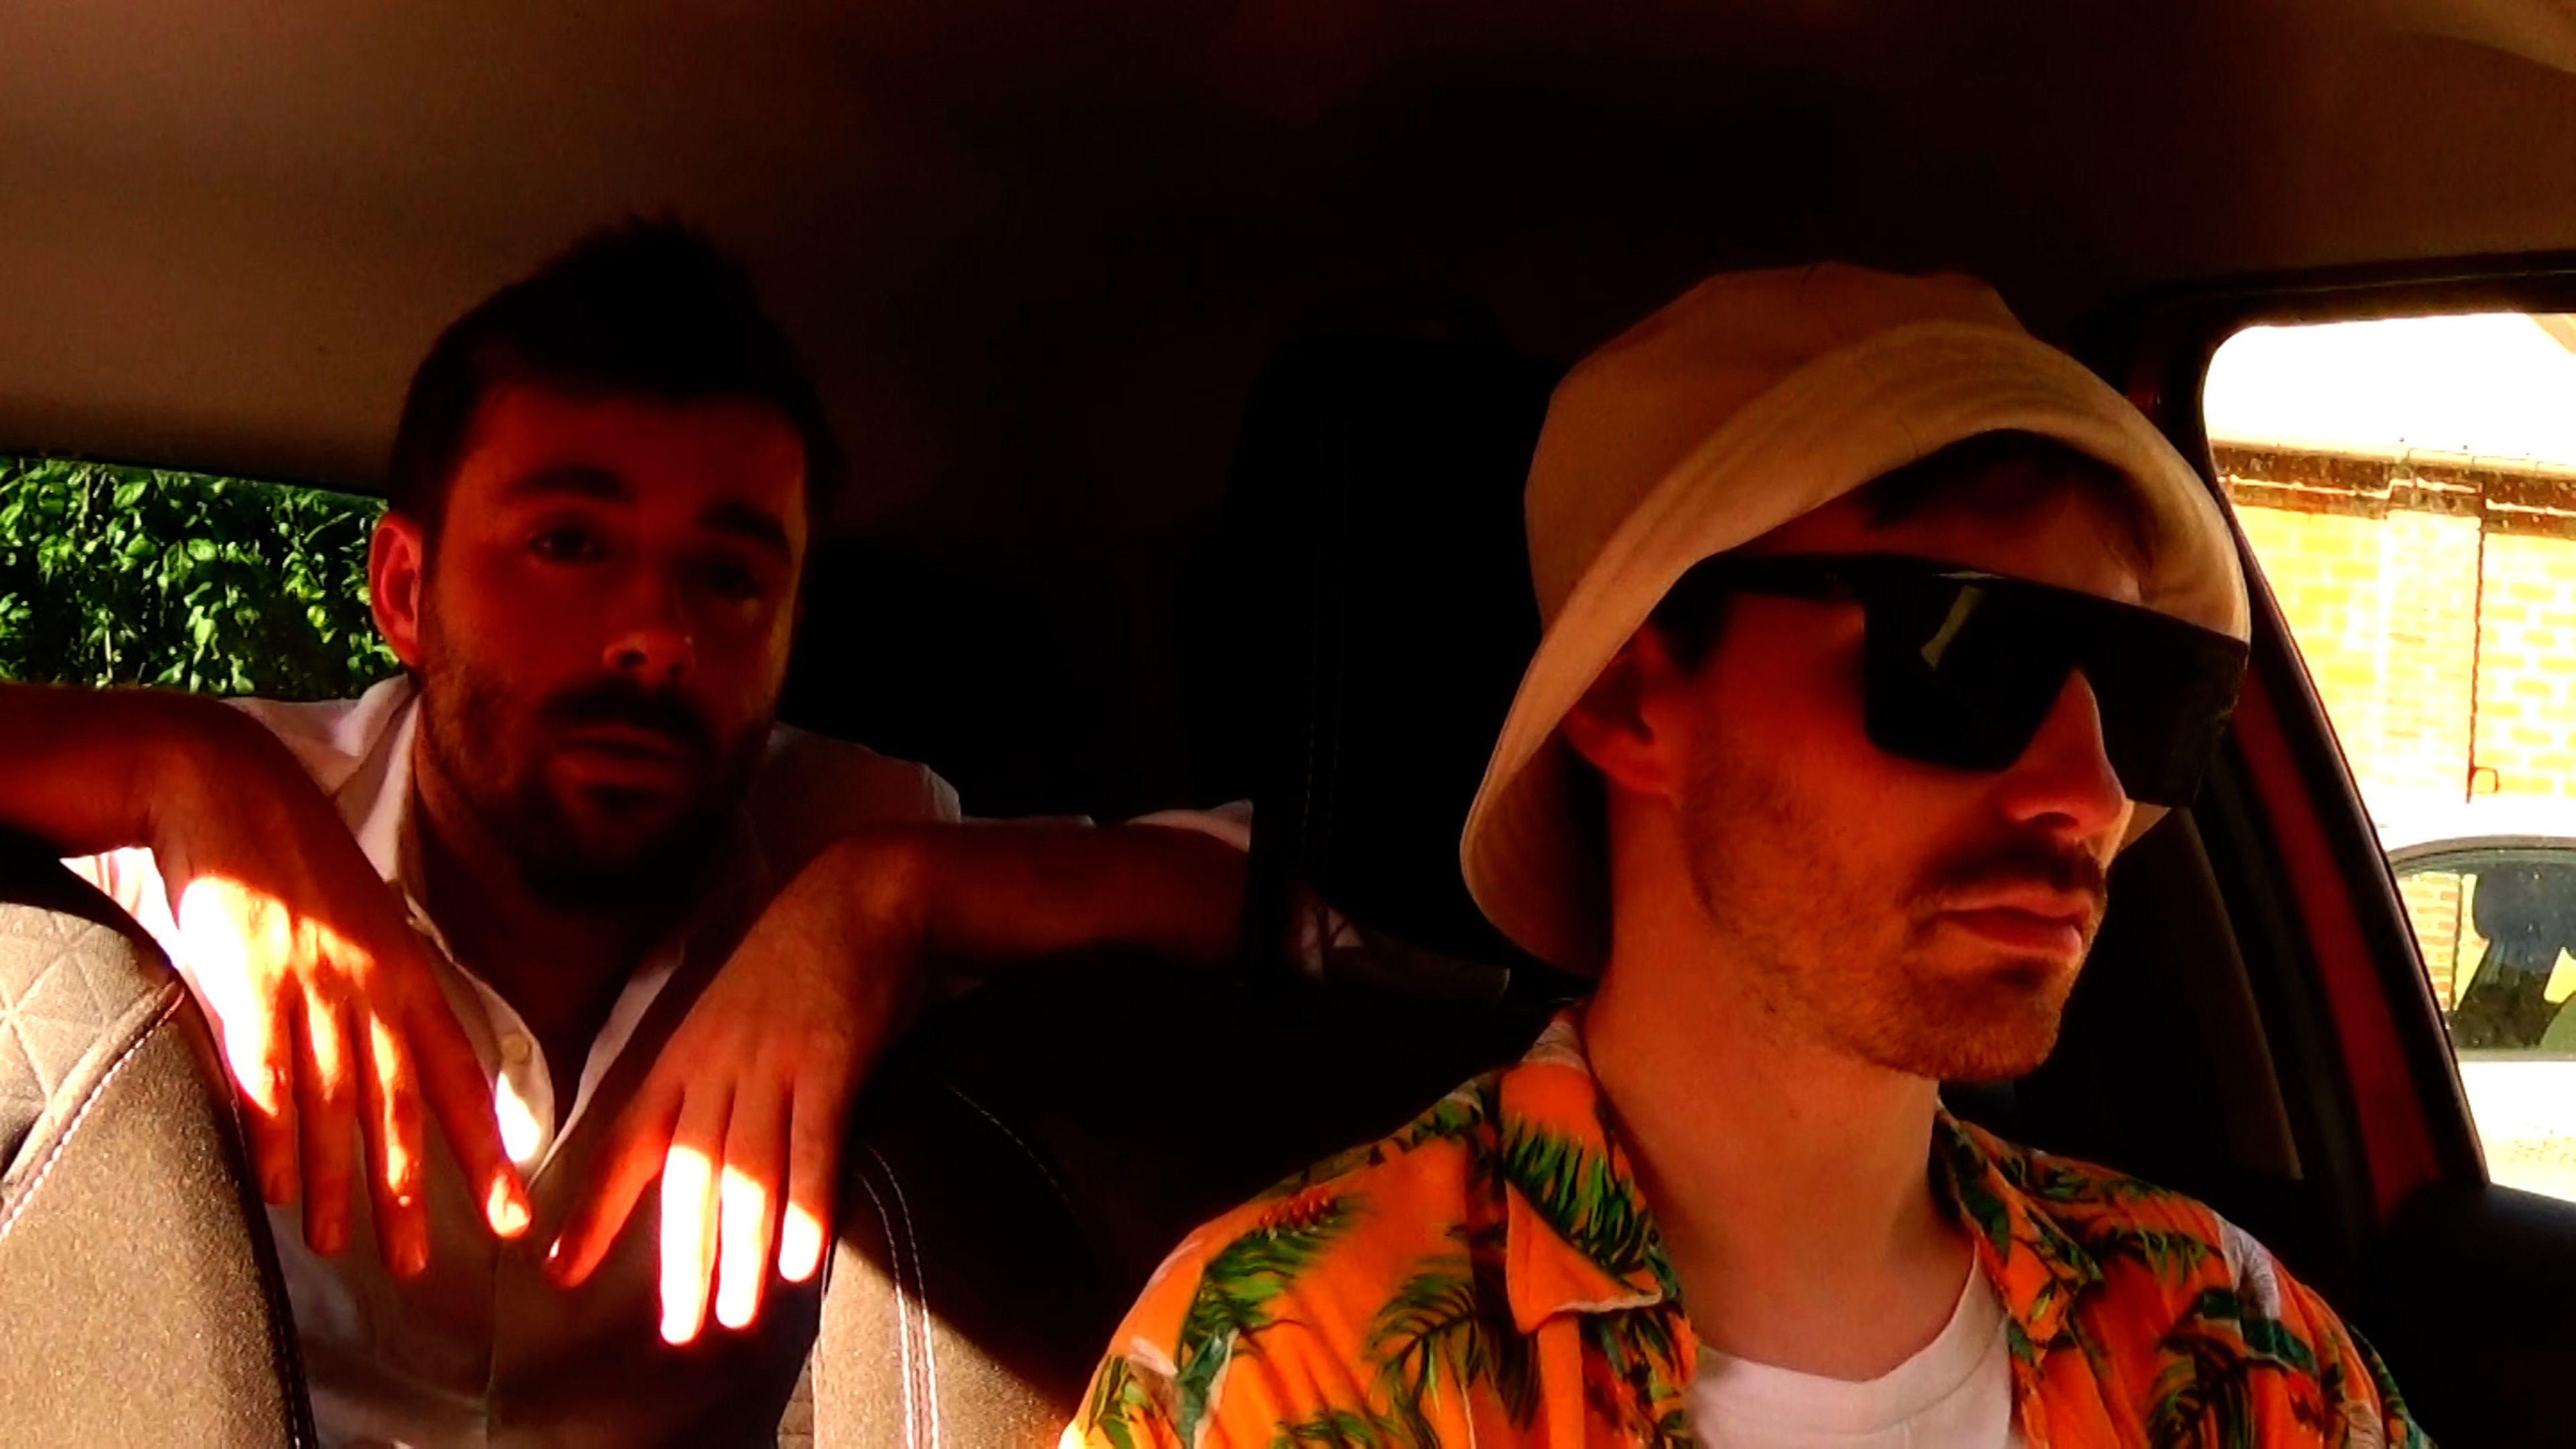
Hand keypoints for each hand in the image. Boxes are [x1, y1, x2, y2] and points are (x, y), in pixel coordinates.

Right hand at [152, 706, 529, 1273]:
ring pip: (335, 1108)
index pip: (460, 1079)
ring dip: (340, 1185)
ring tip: (342, 1246)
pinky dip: (276, 1138)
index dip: (486, 1151)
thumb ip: (386, 985)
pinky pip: (267, 1079)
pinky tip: (280, 1190)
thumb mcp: (369, 921)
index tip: (511, 1213)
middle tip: (417, 1263)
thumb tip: (401, 1045)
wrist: (232, 790)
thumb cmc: (299, 861)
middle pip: (400, 1111)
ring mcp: (311, 991)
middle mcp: (371, 991)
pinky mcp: (249, 988)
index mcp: (408, 975)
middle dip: (411, 1193)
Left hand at [545, 835, 919, 1341]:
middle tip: (681, 1329)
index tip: (562, 1271)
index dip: (596, 1212)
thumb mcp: (730, 1014)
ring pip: (747, 1173)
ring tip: (736, 1315)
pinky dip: (805, 1204)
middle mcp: (716, 1066)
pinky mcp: (828, 1059)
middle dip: (681, 1261)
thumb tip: (704, 1147)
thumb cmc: (797, 962)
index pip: (627, 1145)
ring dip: (739, 1253)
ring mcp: (771, 1063)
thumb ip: (711, 1077)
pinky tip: (799, 1259)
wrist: (856, 896)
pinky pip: (813, 1144)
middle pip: (689, 1177)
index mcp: (684, 1057)